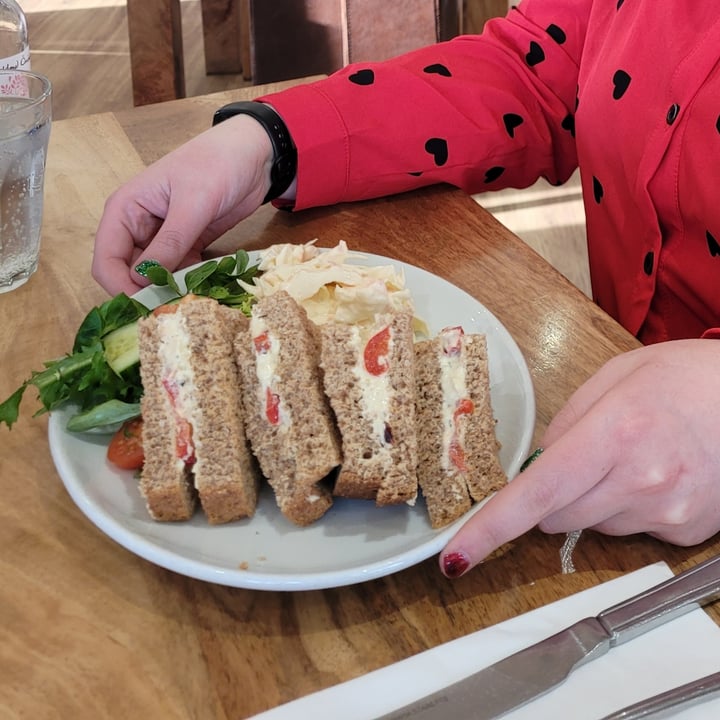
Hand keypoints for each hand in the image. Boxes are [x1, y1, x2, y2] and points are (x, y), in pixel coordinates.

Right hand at [92, 114, 274, 295]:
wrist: (253, 155)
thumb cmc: (217, 164)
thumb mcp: (193, 203)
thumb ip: (170, 241)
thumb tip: (143, 279)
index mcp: (125, 210)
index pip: (106, 259)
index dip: (120, 287)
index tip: (146, 305)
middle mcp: (137, 227)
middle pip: (127, 274)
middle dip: (146, 294)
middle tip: (172, 310)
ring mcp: (162, 238)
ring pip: (154, 278)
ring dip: (169, 292)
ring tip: (191, 302)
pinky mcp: (186, 246)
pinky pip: (178, 274)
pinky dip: (187, 284)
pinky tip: (203, 290)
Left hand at [440, 338, 719, 576]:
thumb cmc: (683, 376)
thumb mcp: (616, 376)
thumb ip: (567, 422)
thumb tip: (537, 465)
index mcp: (616, 433)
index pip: (537, 493)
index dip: (491, 528)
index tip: (456, 555)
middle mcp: (642, 480)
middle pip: (555, 516)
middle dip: (551, 495)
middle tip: (584, 456)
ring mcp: (667, 512)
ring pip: (590, 525)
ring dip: (592, 500)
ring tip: (631, 458)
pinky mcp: (686, 532)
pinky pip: (629, 532)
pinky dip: (627, 509)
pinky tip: (657, 475)